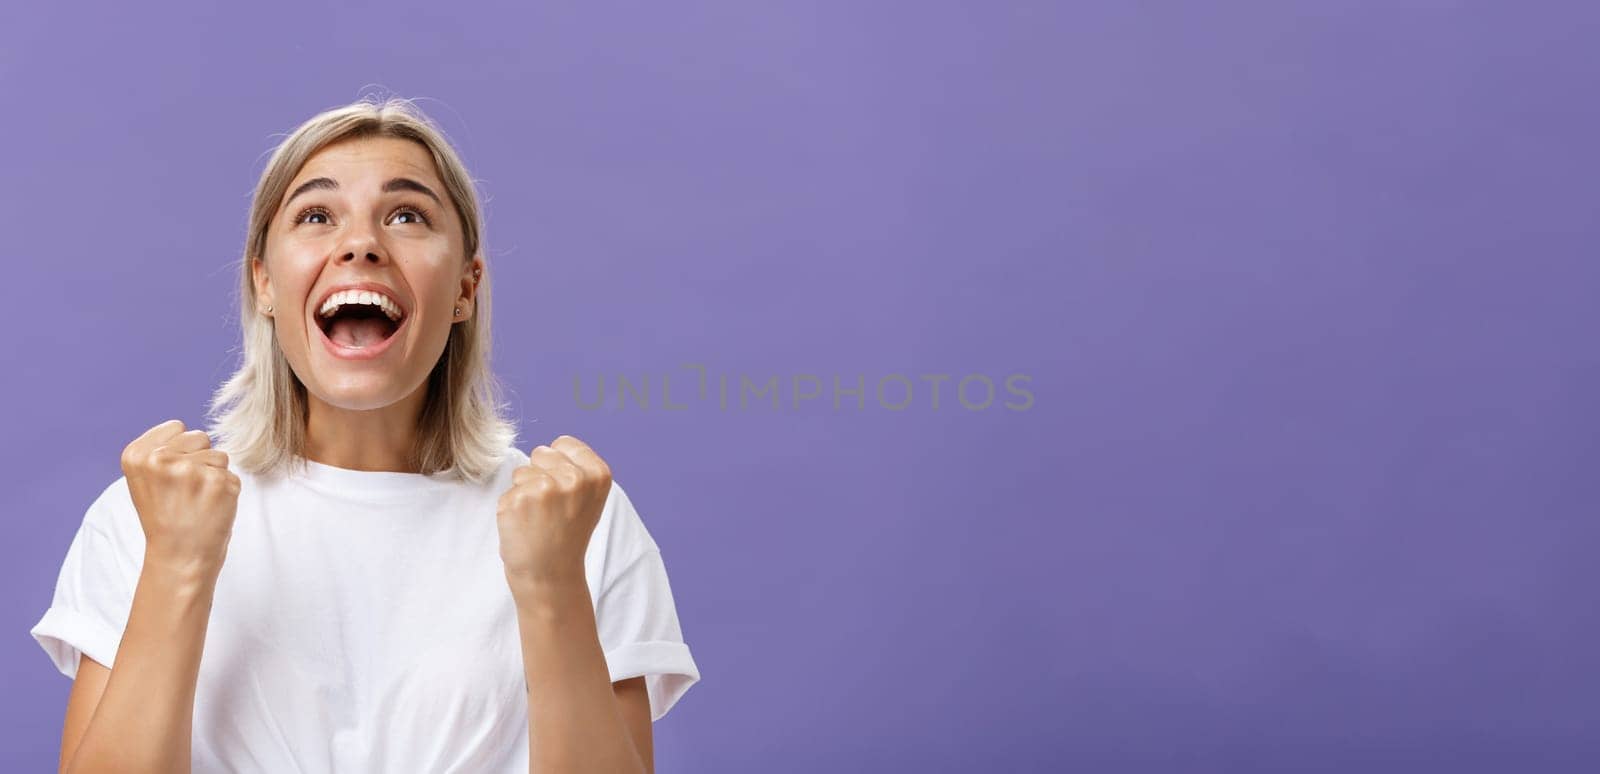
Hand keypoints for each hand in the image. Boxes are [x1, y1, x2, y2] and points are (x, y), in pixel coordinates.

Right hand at [121, 419, 240, 577]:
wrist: (179, 557)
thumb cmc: (166, 516)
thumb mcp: (146, 479)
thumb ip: (160, 449)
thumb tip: (186, 429)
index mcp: (137, 454)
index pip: (177, 427)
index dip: (179, 451)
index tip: (169, 478)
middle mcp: (160, 459)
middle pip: (200, 436)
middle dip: (198, 459)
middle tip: (185, 492)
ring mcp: (190, 470)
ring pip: (219, 455)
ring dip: (214, 475)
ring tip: (197, 500)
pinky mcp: (218, 482)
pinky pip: (232, 474)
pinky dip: (227, 490)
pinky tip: (211, 508)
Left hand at [496, 435, 612, 587]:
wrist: (551, 577)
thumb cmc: (566, 535)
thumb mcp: (588, 498)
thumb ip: (577, 469)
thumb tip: (549, 447)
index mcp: (598, 474)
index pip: (563, 443)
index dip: (559, 466)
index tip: (566, 494)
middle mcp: (575, 478)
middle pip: (541, 452)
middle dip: (540, 475)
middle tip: (550, 509)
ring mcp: (546, 488)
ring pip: (521, 471)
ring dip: (524, 492)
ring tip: (538, 519)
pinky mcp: (518, 500)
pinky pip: (507, 491)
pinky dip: (511, 508)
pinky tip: (525, 527)